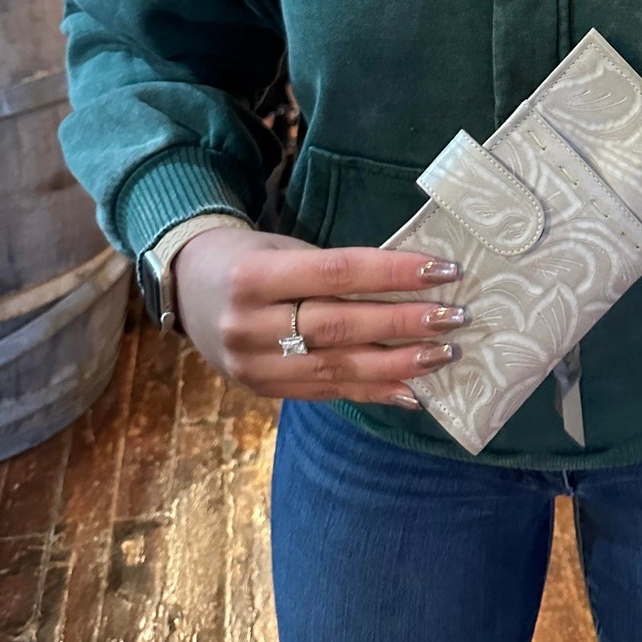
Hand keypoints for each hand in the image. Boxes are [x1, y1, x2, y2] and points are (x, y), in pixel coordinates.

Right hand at [172, 226, 468, 406]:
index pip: (337, 272)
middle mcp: (249, 324)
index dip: (393, 272)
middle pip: (341, 325)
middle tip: (455, 318)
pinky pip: (325, 392)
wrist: (186, 290)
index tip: (443, 270)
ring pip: (337, 367)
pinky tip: (411, 391)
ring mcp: (253, 365)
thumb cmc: (250, 258)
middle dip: (405, 323)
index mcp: (254, 275)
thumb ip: (335, 271)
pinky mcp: (262, 391)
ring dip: (398, 363)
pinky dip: (372, 392)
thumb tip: (412, 284)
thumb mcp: (283, 249)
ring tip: (444, 355)